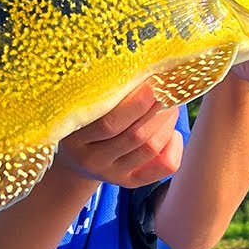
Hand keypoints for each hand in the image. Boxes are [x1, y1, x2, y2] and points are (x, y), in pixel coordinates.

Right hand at [54, 84, 183, 188]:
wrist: (74, 158)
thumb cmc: (81, 121)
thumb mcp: (79, 107)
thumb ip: (100, 93)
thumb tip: (140, 65)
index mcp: (75, 138)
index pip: (111, 123)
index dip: (138, 102)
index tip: (154, 79)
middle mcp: (92, 159)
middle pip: (135, 135)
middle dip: (158, 108)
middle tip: (170, 87)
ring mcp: (111, 173)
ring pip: (150, 148)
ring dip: (167, 122)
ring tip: (171, 104)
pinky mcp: (128, 182)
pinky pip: (163, 167)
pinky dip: (174, 147)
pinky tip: (172, 132)